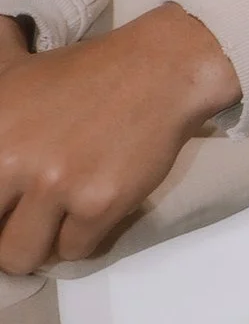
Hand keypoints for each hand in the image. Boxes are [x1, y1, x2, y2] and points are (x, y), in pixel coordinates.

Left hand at [0, 4, 241, 274]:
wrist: (158, 69)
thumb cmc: (85, 71)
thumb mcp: (14, 67)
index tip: (11, 204)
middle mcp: (10, 160)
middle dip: (10, 233)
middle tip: (30, 216)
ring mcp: (55, 185)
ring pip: (24, 255)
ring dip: (41, 243)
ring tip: (57, 220)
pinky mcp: (97, 204)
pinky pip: (75, 251)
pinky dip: (83, 237)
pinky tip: (91, 210)